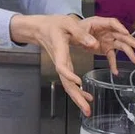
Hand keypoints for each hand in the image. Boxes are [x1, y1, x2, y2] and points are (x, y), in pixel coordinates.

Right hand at [10, 15, 134, 115]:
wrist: (40, 28)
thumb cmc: (53, 24)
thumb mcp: (68, 23)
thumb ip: (80, 33)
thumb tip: (94, 44)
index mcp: (59, 50)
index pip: (62, 66)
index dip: (69, 75)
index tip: (79, 82)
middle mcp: (59, 61)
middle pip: (66, 83)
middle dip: (76, 97)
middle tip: (87, 110)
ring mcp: (61, 65)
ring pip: (68, 85)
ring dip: (77, 98)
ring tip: (88, 109)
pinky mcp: (64, 66)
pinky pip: (69, 82)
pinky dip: (77, 91)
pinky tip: (86, 96)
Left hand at [75, 16, 134, 73]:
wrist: (70, 35)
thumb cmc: (74, 28)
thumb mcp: (76, 30)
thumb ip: (84, 36)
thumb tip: (94, 44)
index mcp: (99, 23)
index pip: (112, 23)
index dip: (120, 27)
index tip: (126, 33)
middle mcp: (106, 31)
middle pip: (122, 35)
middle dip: (132, 42)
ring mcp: (107, 40)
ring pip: (120, 46)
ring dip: (128, 53)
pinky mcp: (105, 48)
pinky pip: (112, 56)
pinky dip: (113, 63)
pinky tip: (116, 71)